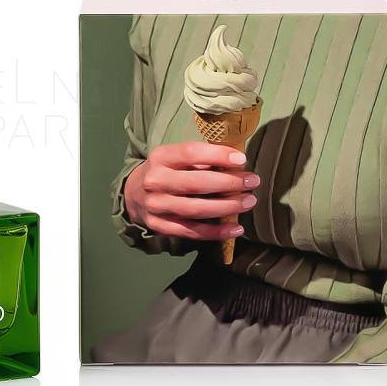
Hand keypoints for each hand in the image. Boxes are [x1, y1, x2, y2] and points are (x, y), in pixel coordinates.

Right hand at [123, 142, 259, 240]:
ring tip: (248, 202)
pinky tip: (236, 228)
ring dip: (226, 207)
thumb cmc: (165, 171)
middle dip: (229, 183)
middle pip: (196, 183)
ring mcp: (156, 205)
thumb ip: (200, 159)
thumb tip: (236, 162)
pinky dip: (216, 232)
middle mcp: (155, 181)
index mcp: (160, 157)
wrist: (134, 194)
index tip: (241, 159)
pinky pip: (192, 232)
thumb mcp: (175, 157)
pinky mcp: (159, 226)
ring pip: (196, 209)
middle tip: (252, 182)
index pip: (190, 153)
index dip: (217, 155)